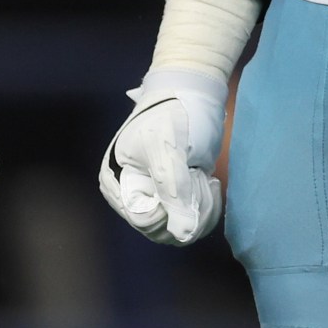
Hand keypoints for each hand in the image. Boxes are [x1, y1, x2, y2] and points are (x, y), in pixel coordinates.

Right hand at [97, 66, 228, 244]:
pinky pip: (192, 223)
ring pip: (181, 231)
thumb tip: (181, 232)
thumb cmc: (173, 113)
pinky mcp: (178, 200)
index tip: (186, 179)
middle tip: (198, 176)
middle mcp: (133, 197)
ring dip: (201, 208)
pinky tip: (209, 182)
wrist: (194, 94)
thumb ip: (172, 187)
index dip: (170, 209)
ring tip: (205, 178)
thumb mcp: (168, 146)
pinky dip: (207, 208)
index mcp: (118, 183)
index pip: (144, 219)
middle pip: (163, 230)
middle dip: (188, 207)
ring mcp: (156, 200)